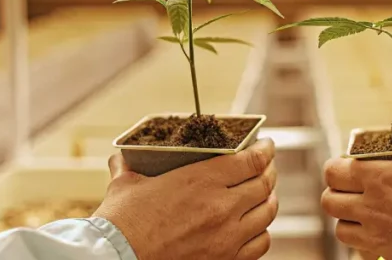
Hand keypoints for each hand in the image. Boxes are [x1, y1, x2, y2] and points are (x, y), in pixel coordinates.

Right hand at [94, 139, 278, 259]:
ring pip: (267, 214)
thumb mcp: (125, 185)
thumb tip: (121, 158)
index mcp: (202, 180)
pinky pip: (259, 244)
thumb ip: (129, 166)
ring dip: (269, 200)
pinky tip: (256, 227)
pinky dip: (262, 232)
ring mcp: (227, 237)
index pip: (252, 160)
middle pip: (264, 185)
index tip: (267, 146)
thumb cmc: (121, 223)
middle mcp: (222, 207)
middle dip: (270, 172)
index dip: (265, 150)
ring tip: (265, 194)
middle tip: (267, 167)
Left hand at [321, 142, 391, 259]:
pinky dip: (362, 244)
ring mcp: (375, 234)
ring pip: (339, 229)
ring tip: (362, 215)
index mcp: (381, 177)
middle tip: (353, 192)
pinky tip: (378, 237)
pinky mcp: (384, 254)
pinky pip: (358, 251)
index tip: (350, 168)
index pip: (334, 170)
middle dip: (336, 195)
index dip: (337, 168)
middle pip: (329, 200)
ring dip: (347, 221)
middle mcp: (370, 205)